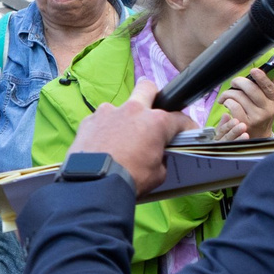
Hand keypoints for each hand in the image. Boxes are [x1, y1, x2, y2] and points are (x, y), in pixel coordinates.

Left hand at [67, 81, 194, 193]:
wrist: (95, 184)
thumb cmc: (131, 179)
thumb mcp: (158, 174)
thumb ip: (161, 157)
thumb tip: (157, 154)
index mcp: (156, 122)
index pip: (179, 118)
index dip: (185, 126)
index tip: (185, 132)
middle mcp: (133, 110)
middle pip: (148, 88)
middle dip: (153, 96)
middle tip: (152, 114)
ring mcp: (108, 112)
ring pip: (120, 107)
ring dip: (124, 118)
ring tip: (121, 138)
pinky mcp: (88, 120)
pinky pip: (101, 120)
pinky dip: (104, 129)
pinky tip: (103, 144)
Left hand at [211, 67, 273, 140]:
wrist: (258, 137)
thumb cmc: (261, 115)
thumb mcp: (268, 103)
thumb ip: (268, 88)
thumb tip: (269, 72)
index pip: (269, 86)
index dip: (261, 77)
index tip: (253, 70)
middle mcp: (268, 110)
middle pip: (251, 88)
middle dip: (238, 81)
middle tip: (234, 83)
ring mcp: (257, 117)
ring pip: (238, 96)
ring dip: (228, 92)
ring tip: (226, 95)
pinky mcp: (245, 123)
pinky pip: (233, 105)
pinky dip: (227, 101)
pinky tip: (226, 103)